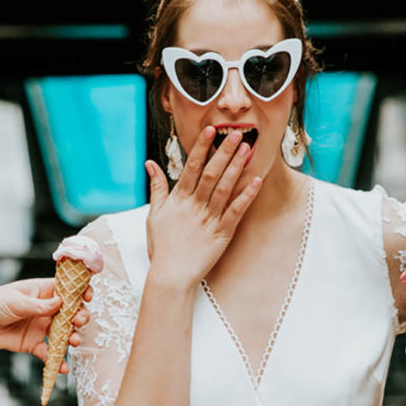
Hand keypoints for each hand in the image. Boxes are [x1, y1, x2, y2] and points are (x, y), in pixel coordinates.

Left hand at [0, 278, 92, 371]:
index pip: (67, 290)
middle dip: (80, 317)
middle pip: (70, 313)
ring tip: (74, 342)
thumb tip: (61, 303)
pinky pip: (49, 353)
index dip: (80, 292)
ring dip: (72, 338)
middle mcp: (46, 310)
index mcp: (42, 292)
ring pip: (64, 334)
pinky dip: (56, 361)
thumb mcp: (17, 301)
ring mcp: (41, 328)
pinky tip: (62, 367)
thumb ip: (39, 305)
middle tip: (79, 322)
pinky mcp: (34, 344)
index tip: (88, 297)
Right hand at [145, 126, 261, 287]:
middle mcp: (194, 206)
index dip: (201, 147)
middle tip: (238, 133)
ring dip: (236, 167)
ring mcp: (209, 220)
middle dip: (224, 152)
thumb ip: (156, 187)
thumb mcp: (154, 215)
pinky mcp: (222, 234)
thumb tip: (150, 164)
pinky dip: (246, 196)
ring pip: (225, 188)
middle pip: (211, 173)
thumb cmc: (162, 247)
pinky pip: (236, 211)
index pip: (191, 167)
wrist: (171, 275)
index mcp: (179, 200)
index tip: (211, 130)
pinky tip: (255, 181)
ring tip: (247, 149)